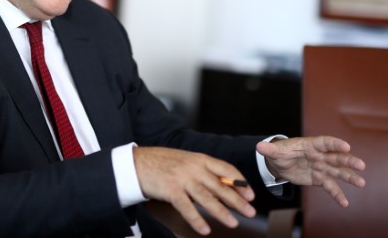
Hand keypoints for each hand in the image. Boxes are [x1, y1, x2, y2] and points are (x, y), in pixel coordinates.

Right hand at [134, 146, 255, 235]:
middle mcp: (194, 168)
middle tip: (250, 212)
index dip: (240, 182)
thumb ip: (203, 171)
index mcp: (199, 159)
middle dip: (237, 201)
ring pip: (207, 198)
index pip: (226, 169)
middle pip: (220, 186)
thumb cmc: (161, 162)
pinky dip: (196, 220)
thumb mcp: (186, 161)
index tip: (250, 194)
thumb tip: (221, 185)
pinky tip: (204, 229)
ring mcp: (182, 179)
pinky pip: (186, 208)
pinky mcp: (171, 190)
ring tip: (233, 223)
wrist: (137, 162)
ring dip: (221, 212)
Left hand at [256, 136, 364, 206]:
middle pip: (336, 157)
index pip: (324, 143)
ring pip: (337, 171)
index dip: (335, 144)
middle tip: (361, 165)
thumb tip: (259, 147)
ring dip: (349, 177)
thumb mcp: (274, 151)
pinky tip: (344, 203)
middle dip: (348, 161)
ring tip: (361, 183)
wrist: (280, 164)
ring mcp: (321, 167)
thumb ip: (269, 150)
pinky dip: (337, 195)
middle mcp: (319, 156)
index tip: (346, 147)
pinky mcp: (319, 179)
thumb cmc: (280, 152)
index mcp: (310, 145)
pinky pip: (330, 187)